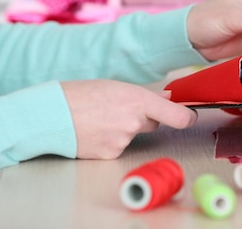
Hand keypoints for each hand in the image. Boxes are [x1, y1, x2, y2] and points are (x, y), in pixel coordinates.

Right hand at [62, 79, 196, 158]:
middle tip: (118, 110)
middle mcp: (134, 122)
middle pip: (153, 124)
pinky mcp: (111, 155)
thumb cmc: (81, 94)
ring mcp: (122, 141)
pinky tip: (94, 131)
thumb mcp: (116, 86)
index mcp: (138, 100)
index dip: (187, 117)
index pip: (177, 115)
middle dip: (143, 118)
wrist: (51, 114)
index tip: (191, 116)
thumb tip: (168, 98)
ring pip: (134, 136)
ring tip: (99, 119)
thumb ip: (144, 95)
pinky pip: (119, 148)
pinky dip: (110, 141)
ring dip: (123, 130)